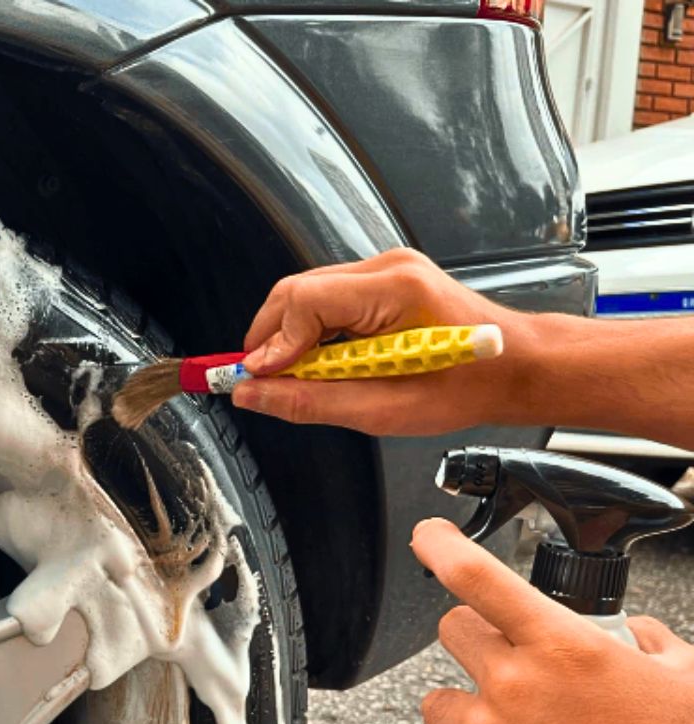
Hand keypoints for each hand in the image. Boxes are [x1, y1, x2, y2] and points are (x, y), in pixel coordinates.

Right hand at [234, 249, 535, 435]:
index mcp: (393, 291)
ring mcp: (385, 270)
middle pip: (294, 292)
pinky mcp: (384, 281)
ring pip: (305, 295)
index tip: (254, 380)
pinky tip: (322, 364)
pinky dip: (311, 334)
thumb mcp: (383, 410)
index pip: (301, 302)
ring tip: (296, 379)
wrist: (514, 367)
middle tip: (260, 383)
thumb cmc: (466, 386)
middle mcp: (387, 269)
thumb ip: (310, 401)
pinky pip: (327, 300)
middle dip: (268, 340)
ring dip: (289, 339)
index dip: (269, 345)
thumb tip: (253, 394)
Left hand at [411, 518, 693, 723]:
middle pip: (453, 630)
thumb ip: (649, 646)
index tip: (428, 535)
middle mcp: (513, 685)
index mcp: (564, 648)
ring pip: (437, 700)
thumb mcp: (685, 689)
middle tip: (507, 669)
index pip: (479, 575)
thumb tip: (633, 635)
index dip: (442, 545)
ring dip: (464, 711)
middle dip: (477, 641)